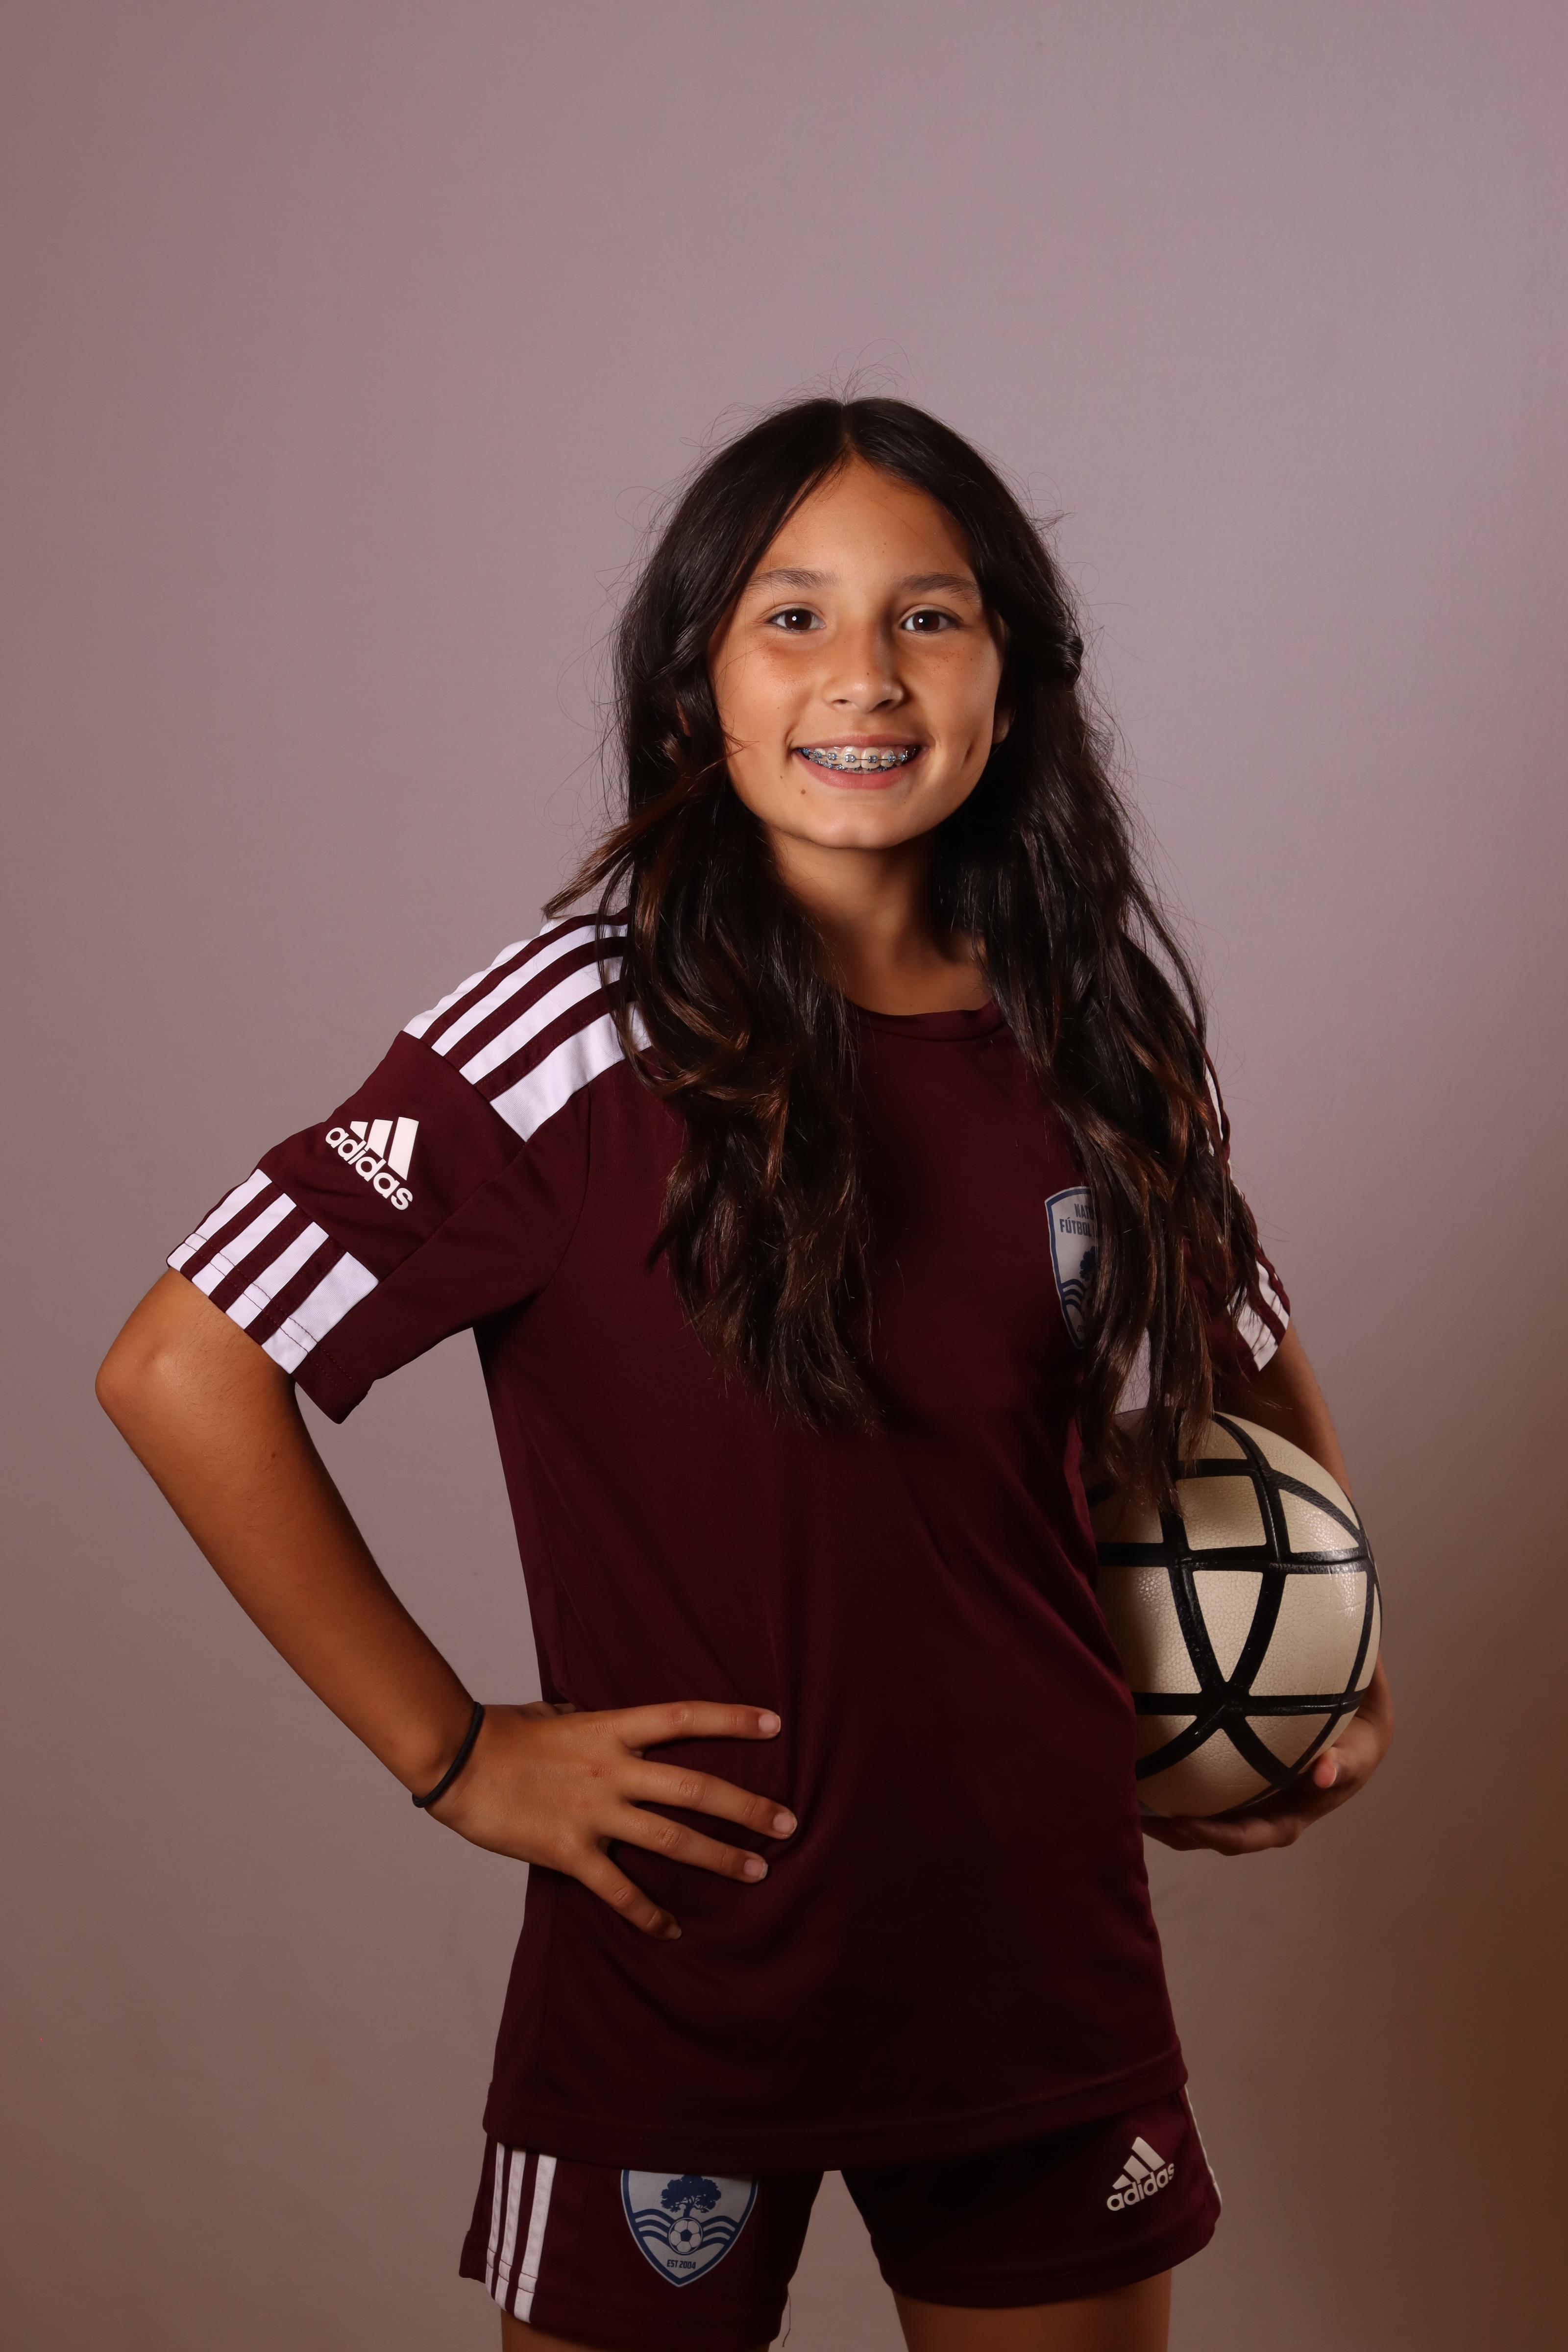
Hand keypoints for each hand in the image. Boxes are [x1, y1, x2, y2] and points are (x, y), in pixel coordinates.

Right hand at [429, 1698, 794, 1937]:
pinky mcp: (569, 1851)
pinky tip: (671, 1930)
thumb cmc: (504, 1733)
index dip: (731, 1720)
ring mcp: (594, 1812)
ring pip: (671, 1838)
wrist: (457, 1761)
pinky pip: (618, 1889)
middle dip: (746, 1807)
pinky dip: (648, 1913)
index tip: (775, 1726)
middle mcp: (612, 1769)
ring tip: (757, 1873)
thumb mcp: (557, 1714)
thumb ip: (592, 1721)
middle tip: (788, 1823)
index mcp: (611, 1728)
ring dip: (718, 1857)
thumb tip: (607, 1723)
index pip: (684, 1718)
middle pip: (695, 1787)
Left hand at [1142, 1657, 1392, 1854]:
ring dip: (1164, 1807)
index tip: (1181, 1823)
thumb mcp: (1359, 1749)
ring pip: (1198, 1809)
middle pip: (1211, 1832)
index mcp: (1287, 1817)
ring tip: (1125, 1789)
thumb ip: (1345, 1762)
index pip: (1245, 1837)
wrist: (1358, 1719)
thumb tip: (1323, 1773)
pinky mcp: (1234, 1774)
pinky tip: (1144, 1754)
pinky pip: (1200, 1780)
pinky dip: (1173, 1774)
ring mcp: (1245, 1795)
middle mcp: (1261, 1812)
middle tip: (1136, 1812)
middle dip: (1174, 1828)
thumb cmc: (1357, 1735)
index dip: (1212, 1835)